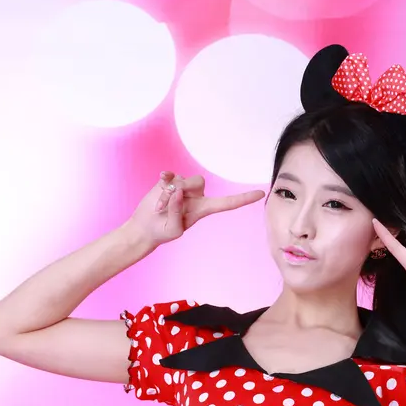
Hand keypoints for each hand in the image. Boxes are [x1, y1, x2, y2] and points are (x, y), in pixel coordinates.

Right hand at [125, 171, 265, 249]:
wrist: (145, 227)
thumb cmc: (162, 232)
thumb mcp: (173, 228)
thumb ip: (177, 210)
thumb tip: (179, 192)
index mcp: (203, 210)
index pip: (227, 203)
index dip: (243, 199)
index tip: (261, 194)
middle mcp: (196, 196)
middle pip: (198, 182)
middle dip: (182, 190)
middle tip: (167, 205)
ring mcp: (182, 187)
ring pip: (181, 179)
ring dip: (167, 193)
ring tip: (159, 207)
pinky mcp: (169, 181)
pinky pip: (170, 174)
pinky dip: (162, 181)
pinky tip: (159, 183)